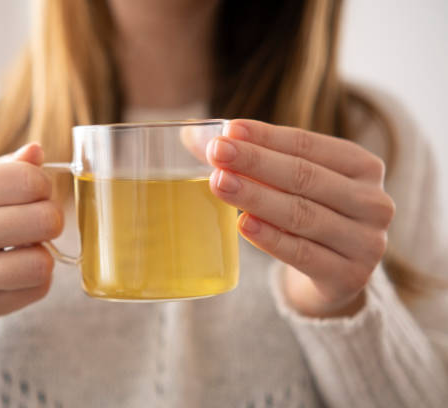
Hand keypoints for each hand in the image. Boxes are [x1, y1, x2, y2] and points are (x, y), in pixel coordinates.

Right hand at [0, 143, 62, 323]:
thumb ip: (4, 168)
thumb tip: (38, 152)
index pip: (29, 181)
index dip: (42, 185)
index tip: (33, 192)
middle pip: (45, 221)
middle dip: (50, 218)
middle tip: (35, 221)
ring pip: (42, 263)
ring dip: (42, 253)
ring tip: (24, 248)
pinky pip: (37, 290)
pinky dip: (35, 278)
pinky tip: (14, 269)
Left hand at [206, 120, 394, 317]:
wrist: (335, 275)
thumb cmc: (307, 215)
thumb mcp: (292, 183)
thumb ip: (253, 159)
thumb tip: (193, 134)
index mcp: (362, 166)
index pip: (308, 145)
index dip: (266, 136)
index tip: (228, 130)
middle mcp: (373, 201)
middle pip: (305, 177)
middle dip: (256, 162)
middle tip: (216, 152)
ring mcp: (366, 242)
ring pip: (302, 214)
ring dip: (257, 197)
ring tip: (219, 183)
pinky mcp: (349, 276)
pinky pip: (303, 254)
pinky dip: (271, 238)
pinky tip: (243, 224)